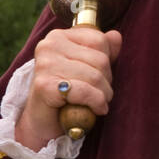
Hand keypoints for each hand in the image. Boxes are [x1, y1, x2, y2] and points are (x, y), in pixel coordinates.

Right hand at [14, 27, 121, 150]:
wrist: (42, 122)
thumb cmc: (66, 94)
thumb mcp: (86, 68)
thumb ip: (101, 50)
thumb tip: (116, 36)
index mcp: (58, 36)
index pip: (99, 40)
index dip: (107, 61)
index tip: (98, 76)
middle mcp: (48, 46)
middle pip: (100, 59)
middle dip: (106, 81)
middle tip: (98, 93)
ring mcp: (45, 65)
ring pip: (95, 76)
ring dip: (103, 95)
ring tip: (97, 102)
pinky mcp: (44, 85)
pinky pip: (84, 91)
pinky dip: (96, 103)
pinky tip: (96, 109)